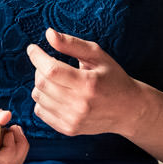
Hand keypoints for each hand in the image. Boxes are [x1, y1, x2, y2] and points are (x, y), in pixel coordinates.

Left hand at [27, 28, 145, 136]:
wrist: (129, 110)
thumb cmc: (113, 78)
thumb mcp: (98, 56)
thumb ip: (72, 44)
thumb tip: (48, 34)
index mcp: (88, 84)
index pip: (51, 70)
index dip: (37, 57)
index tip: (33, 49)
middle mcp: (80, 104)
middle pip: (42, 83)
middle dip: (39, 69)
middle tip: (48, 63)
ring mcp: (73, 119)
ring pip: (38, 98)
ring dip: (41, 85)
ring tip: (57, 80)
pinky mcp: (68, 129)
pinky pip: (40, 112)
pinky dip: (43, 100)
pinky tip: (57, 94)